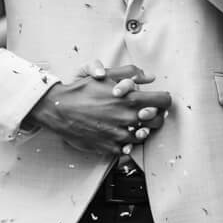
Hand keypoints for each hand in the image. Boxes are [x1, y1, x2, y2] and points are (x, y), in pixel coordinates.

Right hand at [17, 62, 172, 156]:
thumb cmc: (81, 91)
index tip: (159, 100)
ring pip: (143, 135)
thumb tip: (150, 76)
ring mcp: (120, 136)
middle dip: (155, 116)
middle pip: (158, 121)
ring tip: (128, 122)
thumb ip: (129, 73)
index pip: (163, 101)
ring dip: (139, 129)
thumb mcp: (104, 76)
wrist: (59, 110)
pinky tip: (117, 134)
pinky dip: (125, 142)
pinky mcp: (111, 148)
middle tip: (146, 112)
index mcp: (130, 99)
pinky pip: (128, 148)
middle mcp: (128, 119)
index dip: (163, 100)